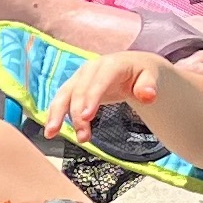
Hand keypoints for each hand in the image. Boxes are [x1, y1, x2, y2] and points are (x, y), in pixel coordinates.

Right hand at [52, 47, 166, 142]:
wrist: (133, 66)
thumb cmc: (142, 74)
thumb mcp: (151, 77)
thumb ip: (149, 86)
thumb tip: (147, 96)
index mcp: (111, 65)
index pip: (99, 82)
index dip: (91, 98)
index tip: (87, 117)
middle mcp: (90, 69)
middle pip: (79, 91)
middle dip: (76, 114)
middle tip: (82, 137)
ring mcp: (80, 78)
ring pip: (64, 95)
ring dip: (56, 114)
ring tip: (51, 134)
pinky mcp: (74, 87)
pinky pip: (61, 101)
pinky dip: (54, 115)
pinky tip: (51, 131)